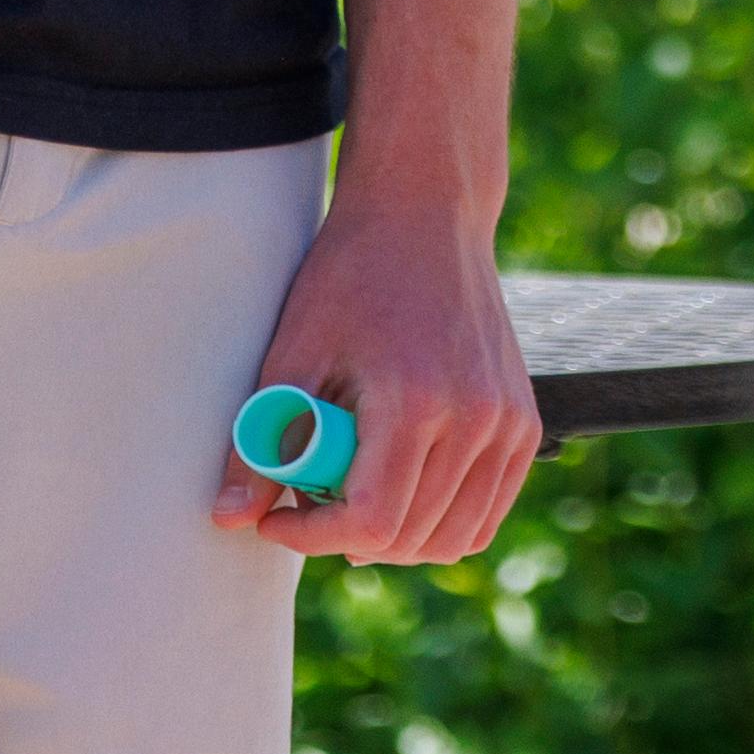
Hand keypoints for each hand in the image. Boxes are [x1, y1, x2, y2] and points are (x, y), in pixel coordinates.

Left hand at [234, 189, 546, 560]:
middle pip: (409, 538)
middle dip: (345, 537)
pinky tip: (399, 492)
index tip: (276, 518)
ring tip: (352, 494)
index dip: (312, 537)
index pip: (371, 522)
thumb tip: (230, 518)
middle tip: (308, 498)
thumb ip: (262, 440)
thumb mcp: (295, 348)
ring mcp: (508, 422)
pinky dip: (441, 525)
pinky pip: (485, 515)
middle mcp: (475, 418)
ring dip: (395, 539)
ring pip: (453, 539)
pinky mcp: (524, 422)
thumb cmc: (353, 274)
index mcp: (416, 401)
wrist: (427, 214)